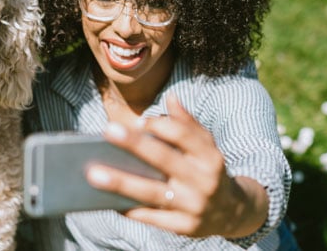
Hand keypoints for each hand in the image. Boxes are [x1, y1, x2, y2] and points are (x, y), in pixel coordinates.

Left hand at [86, 93, 268, 237]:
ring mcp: (194, 206)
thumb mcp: (206, 147)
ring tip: (94, 174)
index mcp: (210, 157)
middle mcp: (204, 181)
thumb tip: (170, 98)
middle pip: (165, 159)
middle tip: (108, 130)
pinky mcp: (184, 227)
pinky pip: (152, 218)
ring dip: (122, 183)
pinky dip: (130, 209)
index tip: (140, 121)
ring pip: (153, 193)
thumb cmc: (208, 171)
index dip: (161, 126)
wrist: (231, 212)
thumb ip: (188, 124)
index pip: (184, 135)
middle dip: (136, 145)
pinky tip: (109, 200)